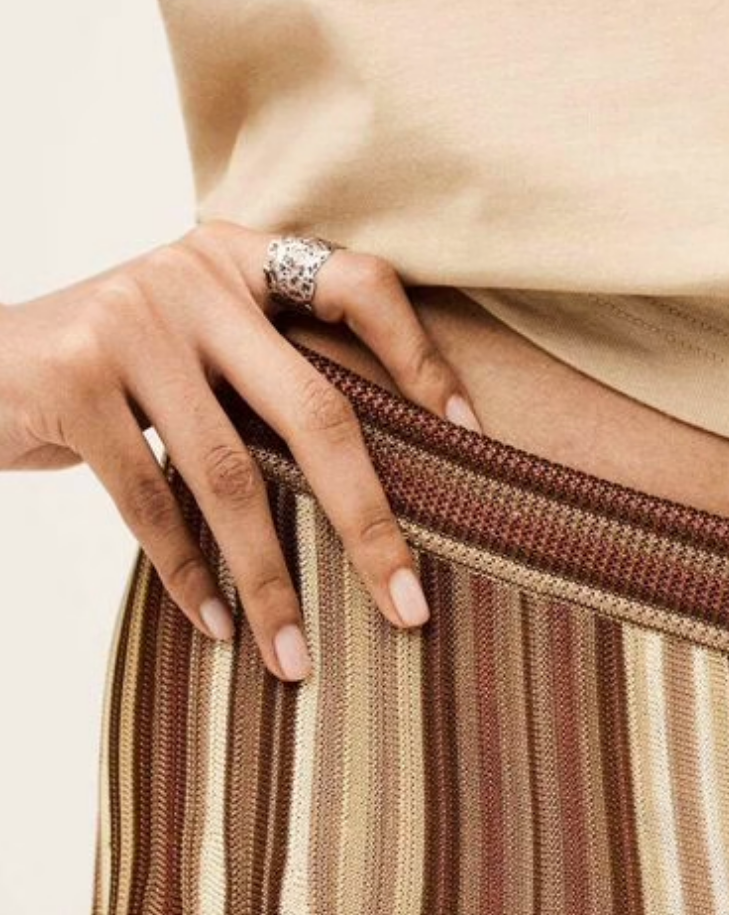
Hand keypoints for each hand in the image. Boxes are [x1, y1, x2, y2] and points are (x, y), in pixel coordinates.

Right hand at [0, 220, 481, 681]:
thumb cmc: (105, 375)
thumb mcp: (189, 348)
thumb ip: (264, 378)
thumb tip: (380, 491)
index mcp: (240, 258)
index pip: (360, 283)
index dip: (422, 356)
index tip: (471, 435)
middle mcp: (192, 274)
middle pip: (314, 409)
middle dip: (367, 521)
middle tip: (408, 608)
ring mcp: (129, 321)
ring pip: (229, 473)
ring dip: (269, 579)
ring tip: (295, 656)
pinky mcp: (71, 377)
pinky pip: (148, 499)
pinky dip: (187, 575)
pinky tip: (215, 628)